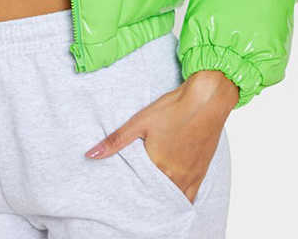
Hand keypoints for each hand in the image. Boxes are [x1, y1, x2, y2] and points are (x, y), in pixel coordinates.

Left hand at [84, 70, 238, 202]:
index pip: (138, 186)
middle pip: (155, 194)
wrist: (207, 100)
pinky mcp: (201, 173)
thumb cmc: (173, 108)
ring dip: (161, 198)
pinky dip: (179, 198)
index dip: (129, 186)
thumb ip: (116, 141)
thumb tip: (90, 155)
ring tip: (150, 192)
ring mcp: (191, 177)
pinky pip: (190, 196)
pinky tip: (172, 192)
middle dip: (144, 193)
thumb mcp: (140, 122)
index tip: (121, 186)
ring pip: (173, 198)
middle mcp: (175, 177)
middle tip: (134, 189)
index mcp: (158, 166)